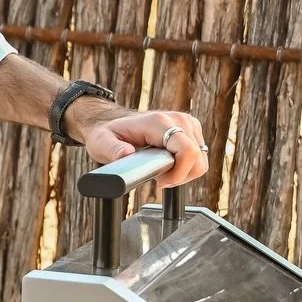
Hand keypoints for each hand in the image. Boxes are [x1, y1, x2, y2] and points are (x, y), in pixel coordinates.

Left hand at [72, 103, 208, 188]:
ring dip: (183, 173)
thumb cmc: (107, 133)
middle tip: (158, 179)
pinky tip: (168, 166)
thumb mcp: (101, 143)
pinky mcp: (191, 130)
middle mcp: (178, 120)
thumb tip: (126, 154)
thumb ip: (112, 149)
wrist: (113, 122)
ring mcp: (187, 123)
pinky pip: (199, 157)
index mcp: (159, 122)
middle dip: (180, 176)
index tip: (161, 182)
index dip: (179, 174)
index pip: (187, 151)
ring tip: (161, 172)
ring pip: (200, 160)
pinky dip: (186, 167)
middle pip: (197, 158)